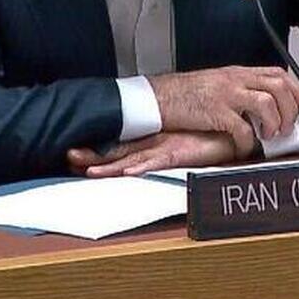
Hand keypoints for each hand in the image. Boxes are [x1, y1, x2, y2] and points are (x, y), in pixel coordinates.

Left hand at [67, 130, 255, 177]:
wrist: (230, 127)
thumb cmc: (205, 134)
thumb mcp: (179, 140)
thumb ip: (164, 146)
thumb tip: (143, 155)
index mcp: (150, 138)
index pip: (117, 145)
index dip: (95, 150)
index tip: (74, 154)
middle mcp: (152, 141)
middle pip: (116, 150)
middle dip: (92, 154)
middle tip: (69, 155)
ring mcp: (163, 146)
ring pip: (130, 157)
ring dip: (110, 165)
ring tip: (89, 170)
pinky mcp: (178, 152)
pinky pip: (157, 161)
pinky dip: (142, 166)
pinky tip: (129, 171)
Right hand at [148, 66, 298, 147]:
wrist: (158, 98)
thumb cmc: (185, 93)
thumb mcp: (217, 82)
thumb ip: (240, 87)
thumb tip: (264, 101)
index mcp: (237, 72)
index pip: (277, 74)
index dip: (297, 89)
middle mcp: (235, 80)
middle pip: (278, 87)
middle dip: (290, 109)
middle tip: (287, 127)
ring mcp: (226, 95)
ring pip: (266, 104)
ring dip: (274, 123)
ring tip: (269, 135)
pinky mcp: (216, 113)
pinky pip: (242, 129)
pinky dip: (247, 143)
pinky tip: (243, 147)